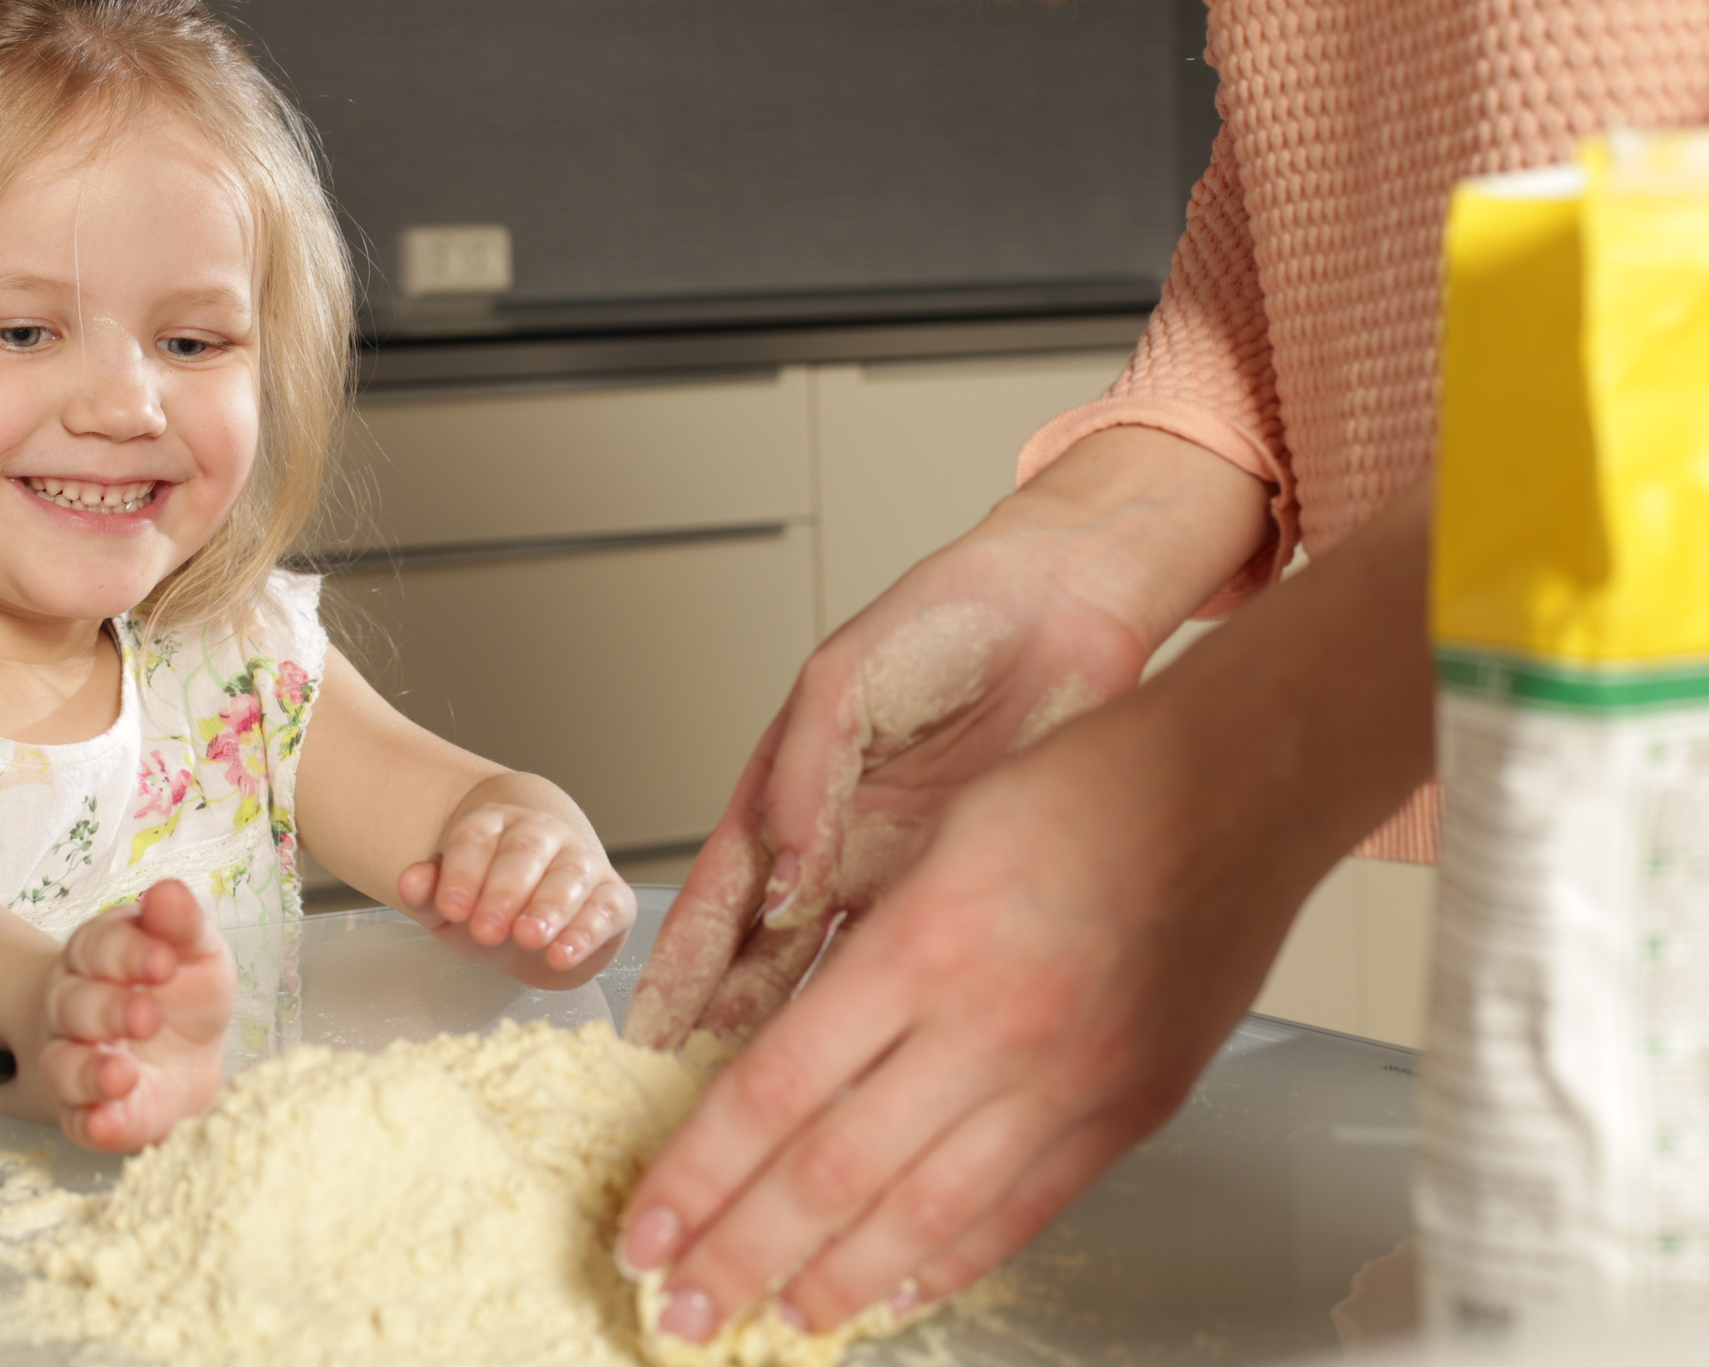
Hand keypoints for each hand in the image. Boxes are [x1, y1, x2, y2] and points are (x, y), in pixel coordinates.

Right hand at [37, 878, 234, 1152]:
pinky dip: (90, 1124)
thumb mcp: (195, 949)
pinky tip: (108, 1123)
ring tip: (124, 1075)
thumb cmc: (182, 989)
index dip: (126, 953)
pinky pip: (76, 1121)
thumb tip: (168, 891)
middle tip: (147, 1016)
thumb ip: (182, 924)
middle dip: (108, 1010)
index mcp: (98, 956)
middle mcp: (74, 1008)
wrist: (183, 1051)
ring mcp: (76, 1061)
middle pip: (74, 1005)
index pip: (98, 946)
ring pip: (63, 1066)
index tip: (164, 961)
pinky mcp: (89, 1111)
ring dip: (89, 1072)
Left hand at [395, 795, 638, 988]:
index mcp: (495, 825)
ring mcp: (581, 861)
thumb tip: (408, 882)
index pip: (476, 838)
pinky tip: (563, 954)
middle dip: (504, 891)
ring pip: (569, 874)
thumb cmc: (487, 908)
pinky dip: (586, 932)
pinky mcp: (613, 898)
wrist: (534, 924)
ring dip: (548, 907)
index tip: (449, 908)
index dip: (462, 872)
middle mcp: (542, 834)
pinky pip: (605, 908)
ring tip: (528, 938)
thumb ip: (430, 893)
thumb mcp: (450, 906)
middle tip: (485, 929)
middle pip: (524, 851)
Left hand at [616, 480, 1435, 1343]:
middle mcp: (991, 1027)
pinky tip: (895, 1293)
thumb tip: (785, 1058)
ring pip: (922, 1216)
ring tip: (770, 1320)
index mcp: (925, 943)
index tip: (644, 1228)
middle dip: (738, 1254)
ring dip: (831, 1281)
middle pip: (832, 1174)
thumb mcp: (933, 838)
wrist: (1236, 786)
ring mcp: (1066, 1081)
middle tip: (675, 1308)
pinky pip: (1020, 1212)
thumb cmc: (1083, 785)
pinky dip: (947, 1263)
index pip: (775, 1092)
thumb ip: (859, 953)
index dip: (698, 1177)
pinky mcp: (1126, 1110)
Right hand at [623, 428, 1267, 1050]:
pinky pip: (922, 965)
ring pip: (839, 975)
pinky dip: (898, 1015)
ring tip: (776, 1101)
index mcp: (785, 792)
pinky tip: (883, 1065)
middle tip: (696, 1099)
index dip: (679, 968)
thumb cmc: (943, 620)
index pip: (717, 899)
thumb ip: (804, 783)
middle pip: (765, 956)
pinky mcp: (970, 886)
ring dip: (807, 1035)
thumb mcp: (844, 687)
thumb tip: (778, 883)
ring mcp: (901, 874)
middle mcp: (834, 845)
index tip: (646, 1034)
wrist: (1062, 607)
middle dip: (726, 1026)